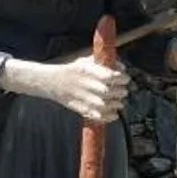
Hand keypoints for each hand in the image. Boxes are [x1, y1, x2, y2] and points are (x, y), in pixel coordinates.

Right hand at [4, 55, 129, 121]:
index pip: (110, 76)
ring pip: (105, 105)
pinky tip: (113, 113)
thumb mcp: (86, 60)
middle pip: (109, 91)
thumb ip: (104, 62)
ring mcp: (82, 98)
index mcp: (87, 70)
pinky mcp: (80, 109)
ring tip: (119, 102)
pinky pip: (98, 116)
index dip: (122, 78)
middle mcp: (85, 84)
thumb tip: (122, 67)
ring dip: (116, 104)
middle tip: (123, 91)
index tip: (125, 79)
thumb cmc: (72, 70)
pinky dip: (108, 116)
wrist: (51, 82)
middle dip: (121, 91)